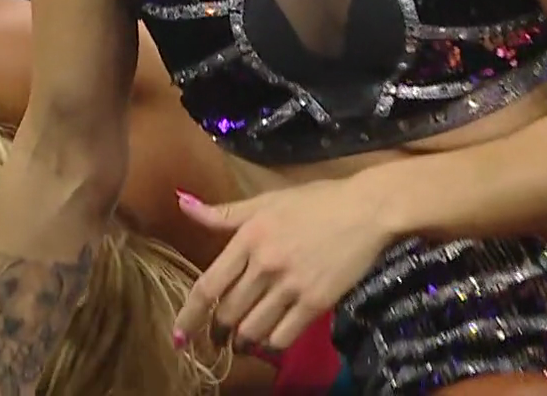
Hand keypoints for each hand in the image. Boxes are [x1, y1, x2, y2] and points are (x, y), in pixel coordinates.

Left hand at [171, 178, 394, 356]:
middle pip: (227, 313)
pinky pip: (283, 336)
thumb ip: (225, 212)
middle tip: (218, 338)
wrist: (368, 209)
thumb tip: (182, 203)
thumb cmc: (317, 201)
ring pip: (252, 330)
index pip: (207, 286)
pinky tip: (272, 339)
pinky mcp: (316, 302)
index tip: (178, 337)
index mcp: (249, 237)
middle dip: (218, 332)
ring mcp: (291, 285)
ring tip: (243, 343)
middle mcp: (265, 264)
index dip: (189, 317)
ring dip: (243, 342)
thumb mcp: (267, 200)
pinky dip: (272, 344)